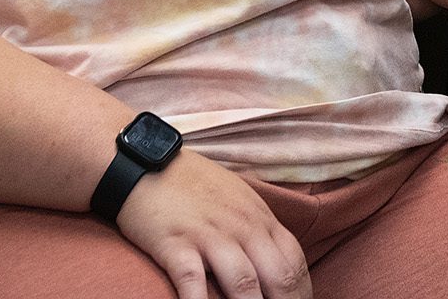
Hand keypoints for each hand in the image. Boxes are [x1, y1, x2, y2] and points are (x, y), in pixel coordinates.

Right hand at [116, 148, 311, 298]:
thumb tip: (278, 263)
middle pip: (279, 277)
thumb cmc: (194, 185)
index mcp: (260, 218)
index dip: (301, 294)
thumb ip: (258, 229)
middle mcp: (242, 227)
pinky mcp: (176, 244)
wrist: (146, 162)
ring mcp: (209, 235)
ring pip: (244, 283)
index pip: (295, 263)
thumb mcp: (238, 199)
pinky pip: (193, 281)